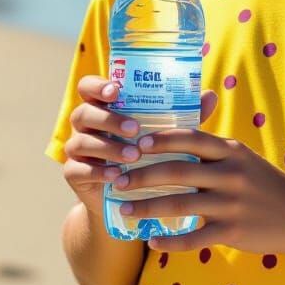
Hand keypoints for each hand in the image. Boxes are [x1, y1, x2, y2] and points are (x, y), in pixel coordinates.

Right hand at [61, 75, 216, 218]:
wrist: (131, 199)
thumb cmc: (149, 155)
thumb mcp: (166, 134)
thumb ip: (184, 115)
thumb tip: (211, 95)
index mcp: (104, 107)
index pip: (90, 87)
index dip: (98, 86)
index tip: (117, 90)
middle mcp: (86, 124)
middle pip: (83, 112)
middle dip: (109, 119)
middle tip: (135, 128)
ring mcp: (77, 149)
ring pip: (81, 141)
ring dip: (108, 147)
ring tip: (133, 155)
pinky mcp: (74, 174)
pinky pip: (78, 169)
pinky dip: (98, 171)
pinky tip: (116, 175)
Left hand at [112, 104, 284, 254]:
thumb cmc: (263, 183)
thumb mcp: (242, 158)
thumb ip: (211, 148)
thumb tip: (172, 135)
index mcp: (231, 151)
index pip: (190, 138)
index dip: (160, 139)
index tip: (135, 143)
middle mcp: (231, 174)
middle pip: (178, 172)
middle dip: (142, 175)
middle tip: (117, 179)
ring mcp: (232, 205)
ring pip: (181, 206)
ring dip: (147, 208)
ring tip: (123, 209)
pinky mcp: (233, 232)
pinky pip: (195, 239)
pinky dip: (170, 242)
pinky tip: (152, 242)